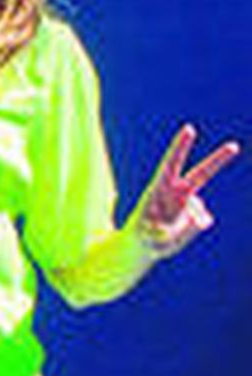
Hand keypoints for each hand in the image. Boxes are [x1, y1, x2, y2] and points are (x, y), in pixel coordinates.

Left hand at [130, 123, 238, 259]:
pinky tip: (177, 234)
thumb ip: (172, 230)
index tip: (190, 128)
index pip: (171, 164)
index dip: (180, 147)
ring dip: (187, 225)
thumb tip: (200, 219)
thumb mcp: (150, 236)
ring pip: (199, 211)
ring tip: (165, 233)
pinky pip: (201, 223)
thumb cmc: (142, 237)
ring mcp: (188, 204)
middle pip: (200, 174)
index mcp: (158, 188)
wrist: (144, 246)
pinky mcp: (196, 216)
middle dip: (218, 160)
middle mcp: (175, 193)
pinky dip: (188, 232)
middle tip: (234, 146)